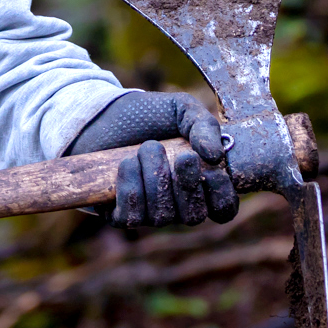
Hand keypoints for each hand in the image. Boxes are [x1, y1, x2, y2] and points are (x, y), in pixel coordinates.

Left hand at [66, 90, 238, 227]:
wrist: (103, 114)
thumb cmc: (149, 115)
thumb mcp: (182, 110)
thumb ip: (204, 126)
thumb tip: (216, 156)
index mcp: (201, 183)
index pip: (223, 209)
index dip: (222, 197)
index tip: (213, 171)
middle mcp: (179, 204)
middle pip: (193, 216)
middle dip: (187, 186)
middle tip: (182, 156)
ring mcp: (150, 212)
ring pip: (162, 216)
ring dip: (155, 178)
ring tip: (146, 148)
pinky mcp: (121, 214)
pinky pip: (132, 217)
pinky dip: (131, 188)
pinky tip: (127, 164)